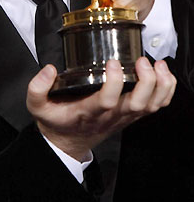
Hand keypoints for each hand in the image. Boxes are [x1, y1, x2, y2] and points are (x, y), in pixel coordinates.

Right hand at [27, 59, 175, 160]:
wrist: (66, 143)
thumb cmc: (56, 121)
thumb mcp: (37, 106)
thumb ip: (36, 87)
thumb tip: (48, 70)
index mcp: (88, 111)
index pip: (107, 101)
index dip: (114, 82)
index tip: (112, 62)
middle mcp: (110, 115)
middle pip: (137, 103)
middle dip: (145, 81)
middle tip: (140, 61)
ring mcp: (123, 116)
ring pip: (151, 106)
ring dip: (160, 85)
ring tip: (157, 65)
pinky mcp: (131, 114)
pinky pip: (156, 106)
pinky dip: (166, 91)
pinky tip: (163, 74)